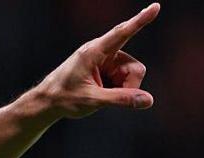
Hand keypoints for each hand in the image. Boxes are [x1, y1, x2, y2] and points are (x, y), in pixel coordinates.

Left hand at [37, 3, 159, 118]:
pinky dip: (116, 88)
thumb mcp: (92, 100)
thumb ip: (120, 99)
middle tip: (107, 97)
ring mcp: (106, 60)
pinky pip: (123, 78)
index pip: (123, 33)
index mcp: (94, 52)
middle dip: (128, 85)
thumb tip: (148, 100)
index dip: (141, 20)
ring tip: (99, 93)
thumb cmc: (64, 98)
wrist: (47, 102)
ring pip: (131, 74)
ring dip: (121, 88)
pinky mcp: (106, 68)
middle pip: (134, 67)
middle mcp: (102, 51)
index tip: (156, 6)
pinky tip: (99, 92)